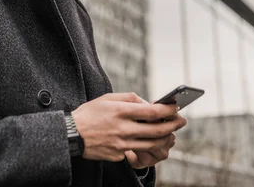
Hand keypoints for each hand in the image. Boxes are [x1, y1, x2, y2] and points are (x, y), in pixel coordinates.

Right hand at [71, 93, 186, 161]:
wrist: (71, 134)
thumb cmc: (90, 113)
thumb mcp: (108, 98)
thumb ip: (129, 98)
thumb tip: (147, 103)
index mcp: (121, 111)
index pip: (152, 112)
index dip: (168, 110)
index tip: (176, 107)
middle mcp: (123, 129)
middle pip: (156, 130)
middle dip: (173, 125)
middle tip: (182, 121)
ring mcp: (121, 144)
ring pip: (151, 144)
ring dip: (165, 138)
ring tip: (171, 133)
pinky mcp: (118, 155)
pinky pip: (137, 151)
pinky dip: (146, 146)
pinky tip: (151, 141)